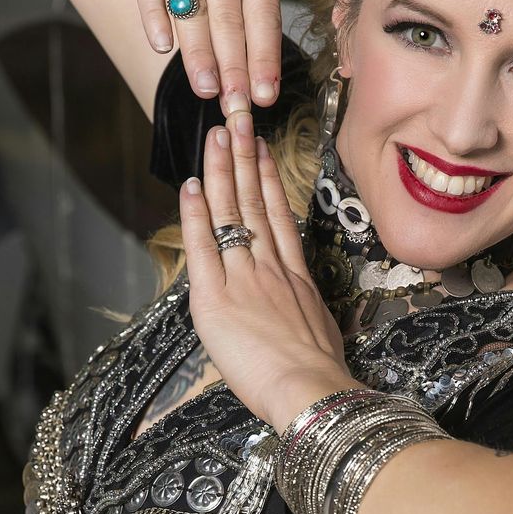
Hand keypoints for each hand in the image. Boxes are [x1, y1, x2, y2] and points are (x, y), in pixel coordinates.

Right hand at [123, 0, 281, 111]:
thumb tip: (259, 44)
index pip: (263, 8)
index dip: (264, 55)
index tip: (266, 95)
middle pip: (228, 11)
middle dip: (233, 65)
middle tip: (236, 105)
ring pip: (190, 0)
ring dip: (198, 51)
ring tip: (204, 87)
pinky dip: (155, 15)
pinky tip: (162, 47)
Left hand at [180, 110, 354, 433]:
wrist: (310, 391)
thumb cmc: (319, 379)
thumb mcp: (321, 339)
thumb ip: (305, 319)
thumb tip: (300, 322)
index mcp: (297, 280)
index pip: (279, 218)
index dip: (268, 181)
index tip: (262, 151)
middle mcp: (272, 269)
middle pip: (254, 203)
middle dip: (243, 159)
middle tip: (235, 122)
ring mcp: (245, 278)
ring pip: (230, 213)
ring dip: (221, 171)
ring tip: (216, 135)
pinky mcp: (217, 297)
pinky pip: (203, 246)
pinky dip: (195, 213)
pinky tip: (190, 184)